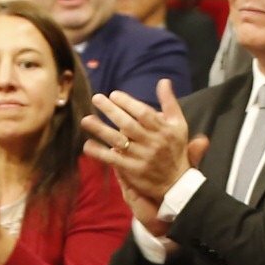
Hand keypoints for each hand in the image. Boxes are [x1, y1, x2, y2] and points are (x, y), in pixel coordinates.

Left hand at [80, 82, 204, 209]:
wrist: (176, 182)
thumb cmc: (175, 149)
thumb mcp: (179, 125)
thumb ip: (170, 103)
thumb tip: (163, 81)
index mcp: (163, 130)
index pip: (143, 113)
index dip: (128, 102)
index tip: (113, 94)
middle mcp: (152, 142)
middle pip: (128, 124)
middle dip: (111, 110)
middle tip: (96, 98)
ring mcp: (142, 157)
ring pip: (118, 141)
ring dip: (100, 130)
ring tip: (86, 120)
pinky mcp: (133, 171)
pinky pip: (113, 160)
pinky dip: (99, 153)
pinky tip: (87, 145)